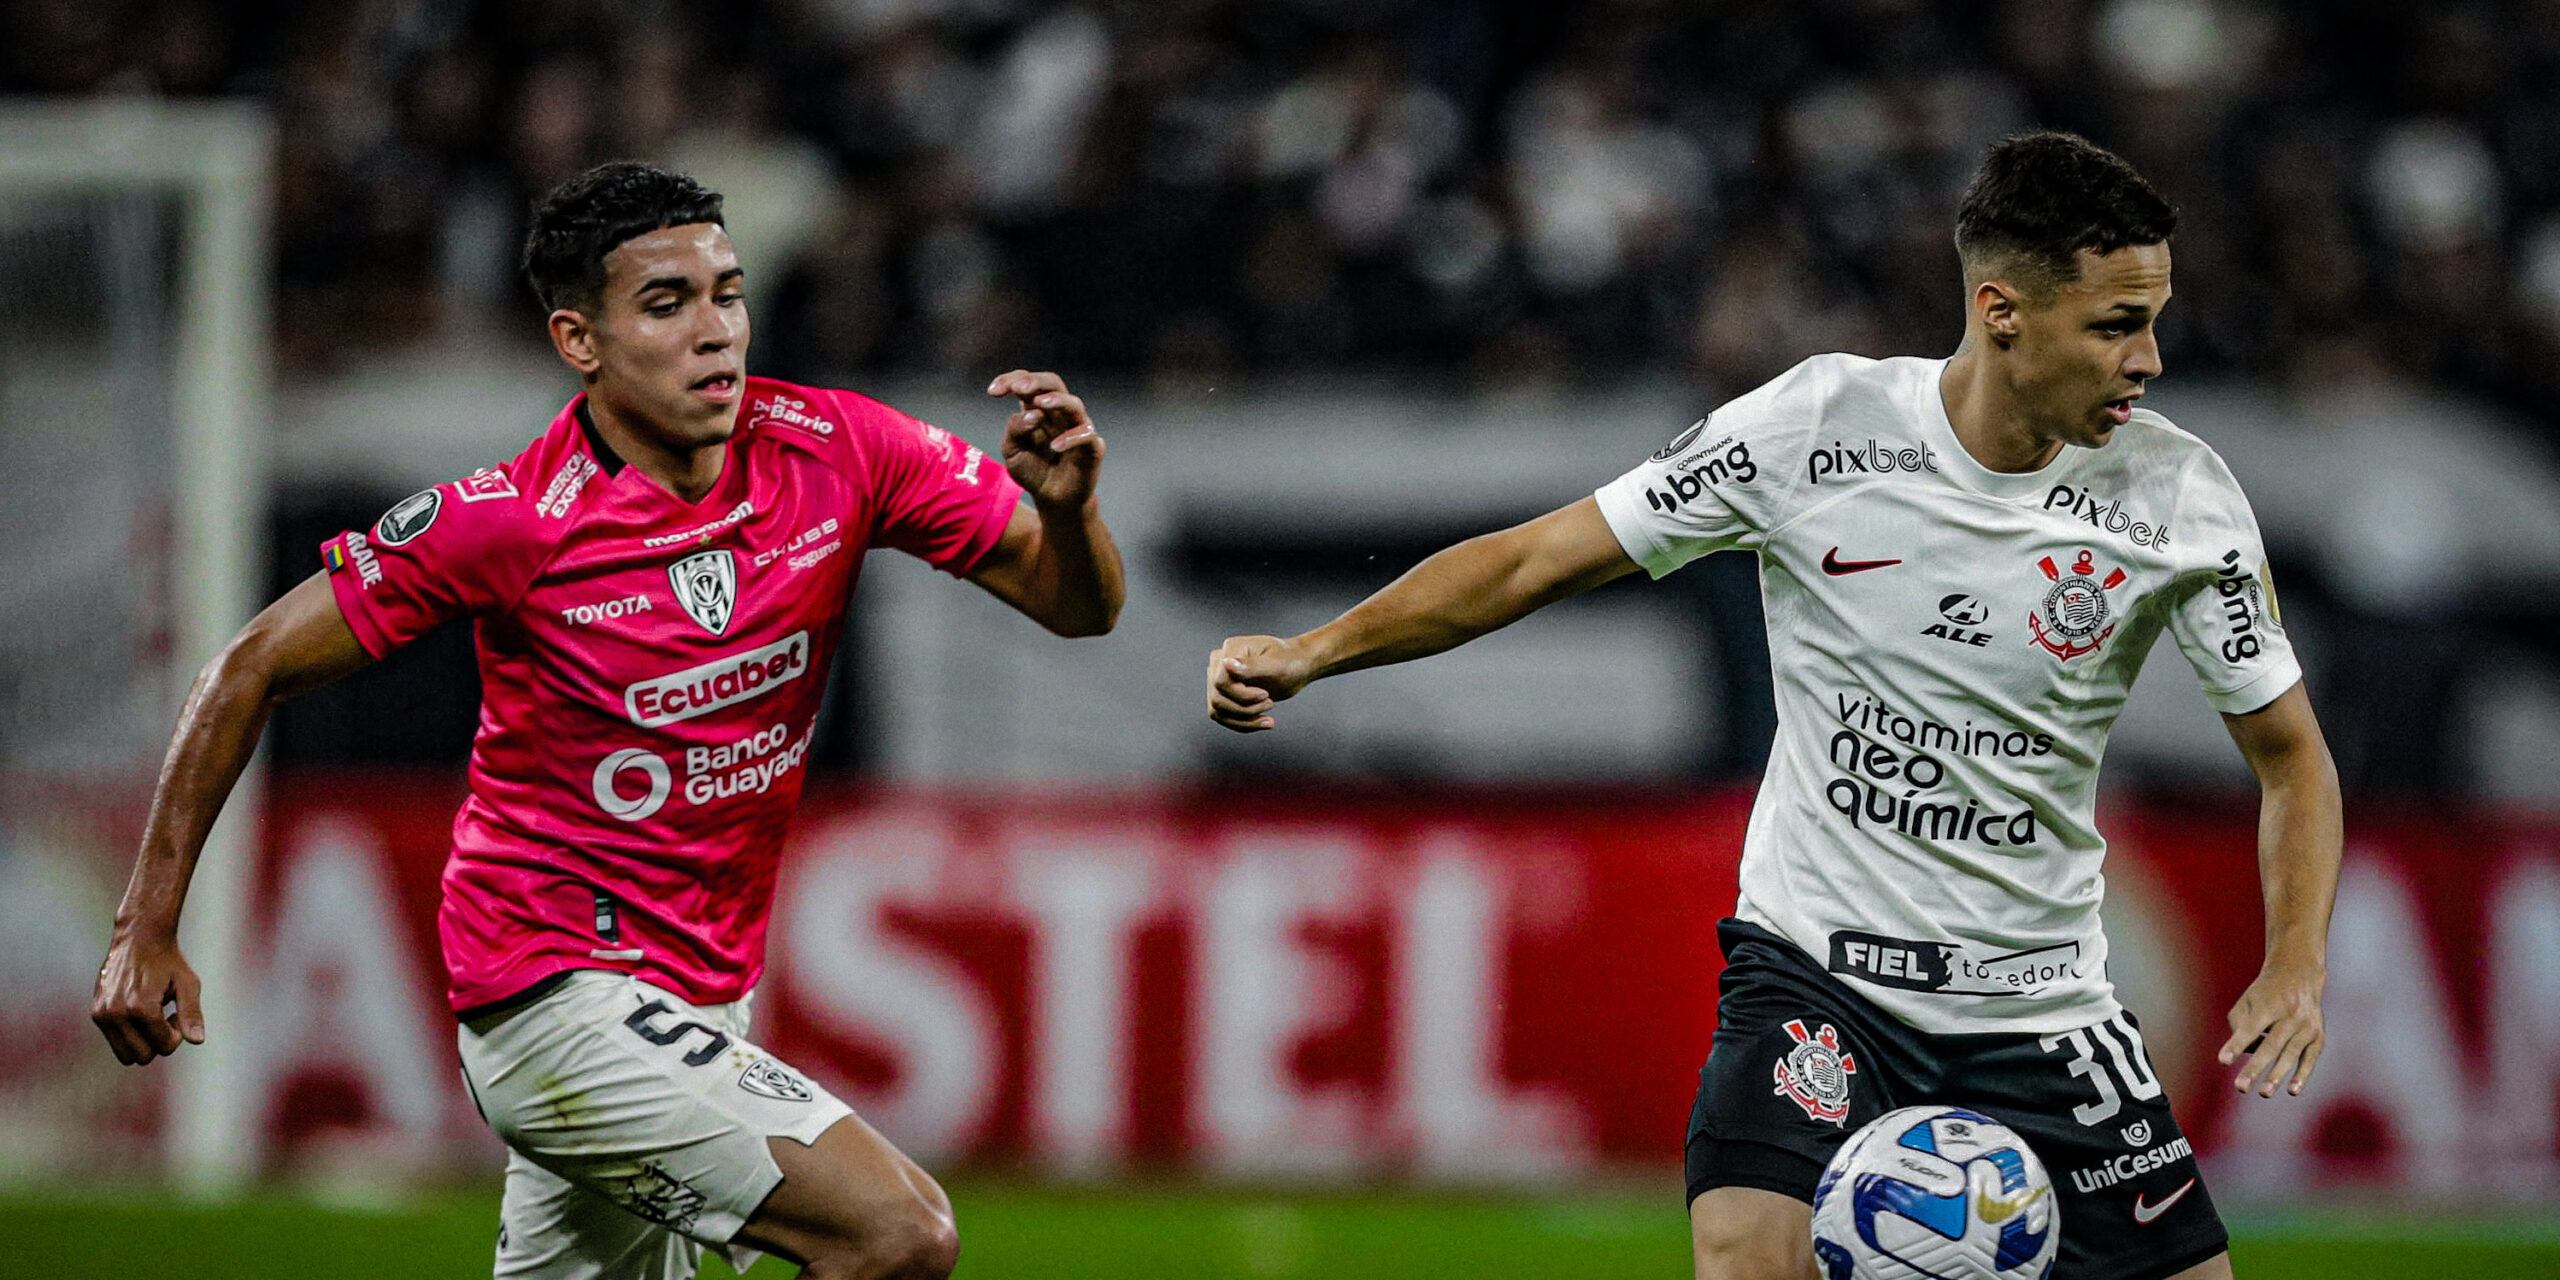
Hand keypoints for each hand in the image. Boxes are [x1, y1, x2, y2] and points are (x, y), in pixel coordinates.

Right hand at [91, 922, 203, 1065]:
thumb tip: (198, 1041)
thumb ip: (192, 1013)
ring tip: (153, 1017)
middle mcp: (117, 1014)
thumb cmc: (168, 960)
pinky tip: (140, 1013)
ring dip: (144, 1042)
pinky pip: (115, 1041)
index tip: (177, 1014)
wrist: (139, 938)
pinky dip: (131, 1035)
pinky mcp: (96, 1013)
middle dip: (159, 1042)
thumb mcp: (188, 983)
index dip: (177, 1035)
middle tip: (167, 1016)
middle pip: (142, 1056)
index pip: (163, 1046)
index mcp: (141, 1008)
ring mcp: (103, 1014)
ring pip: (126, 1054)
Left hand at [988, 369, 1101, 509]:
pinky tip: (1054, 446)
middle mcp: (1059, 414)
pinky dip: (1071, 437)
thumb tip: (1031, 414)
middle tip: (1019, 388)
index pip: (1026, 384)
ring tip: (1040, 403)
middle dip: (1036, 381)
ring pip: (1074, 404)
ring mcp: (1077, 428)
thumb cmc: (1033, 471)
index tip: (993, 392)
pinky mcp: (1092, 447)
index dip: (1010, 380)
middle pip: (1053, 383)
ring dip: (1057, 400)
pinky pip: (1086, 435)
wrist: (1053, 500)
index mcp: (1037, 409)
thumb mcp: (1013, 451)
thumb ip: (1016, 430)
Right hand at [1208, 635, 1317, 731]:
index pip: (1221, 682)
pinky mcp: (1225, 694)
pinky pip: (1223, 717)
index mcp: (1230, 649)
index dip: (1242, 695)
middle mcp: (1219, 663)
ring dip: (1244, 720)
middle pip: (1217, 699)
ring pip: (1217, 711)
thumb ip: (1251, 665)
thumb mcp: (1276, 664)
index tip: (1265, 694)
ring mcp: (1220, 679)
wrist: (1297, 666)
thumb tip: (1227, 663)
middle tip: (1269, 703)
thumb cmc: (1290, 660)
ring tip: (1268, 717)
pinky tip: (1262, 722)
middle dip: (1245, 709)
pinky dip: (1243, 724)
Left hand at [2217, 960, 2324, 1096]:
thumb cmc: (2265, 994)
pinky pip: (2310, 1059)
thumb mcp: (2247, 1001)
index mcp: (2268, 1004)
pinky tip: (2292, 1091)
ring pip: (2291, 1054)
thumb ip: (2239, 1026)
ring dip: (2277, 1075)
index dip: (2237, 1044)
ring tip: (2264, 1093)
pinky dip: (2302, 1075)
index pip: (2250, 1028)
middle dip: (2256, 1068)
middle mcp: (2290, 1015)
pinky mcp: (2318, 1036)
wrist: (2300, 976)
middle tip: (2241, 1087)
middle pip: (2271, 1045)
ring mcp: (2307, 1026)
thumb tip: (2245, 1054)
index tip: (2223, 1061)